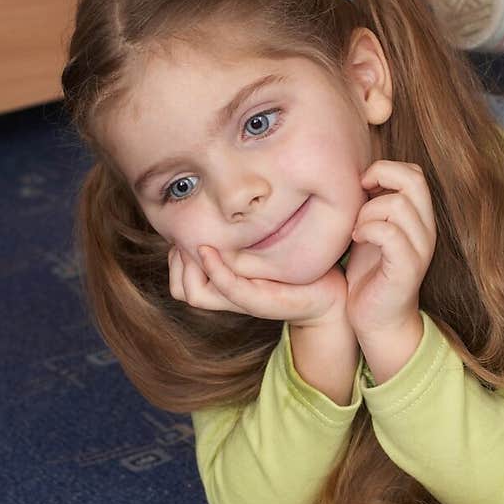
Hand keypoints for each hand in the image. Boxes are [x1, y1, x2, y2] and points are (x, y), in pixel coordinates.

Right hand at [167, 244, 346, 327]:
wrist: (329, 292)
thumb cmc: (296, 264)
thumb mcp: (261, 244)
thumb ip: (237, 233)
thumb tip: (216, 203)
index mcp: (224, 284)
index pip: (178, 279)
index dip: (174, 256)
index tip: (189, 232)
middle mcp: (227, 296)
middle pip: (180, 289)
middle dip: (177, 261)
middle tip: (195, 237)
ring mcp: (241, 300)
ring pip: (192, 293)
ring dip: (189, 267)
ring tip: (201, 244)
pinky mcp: (259, 301)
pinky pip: (227, 287)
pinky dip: (214, 269)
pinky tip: (209, 250)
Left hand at [345, 160, 436, 340]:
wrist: (378, 320)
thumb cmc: (370, 274)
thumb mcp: (373, 231)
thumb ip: (374, 205)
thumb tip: (359, 176)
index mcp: (420, 218)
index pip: (415, 173)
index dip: (386, 170)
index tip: (363, 186)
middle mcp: (426, 230)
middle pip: (414, 180)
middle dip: (380, 177)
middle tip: (360, 196)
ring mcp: (420, 249)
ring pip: (397, 205)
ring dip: (367, 212)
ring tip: (356, 229)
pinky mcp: (407, 269)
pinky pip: (389, 233)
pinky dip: (367, 230)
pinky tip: (357, 240)